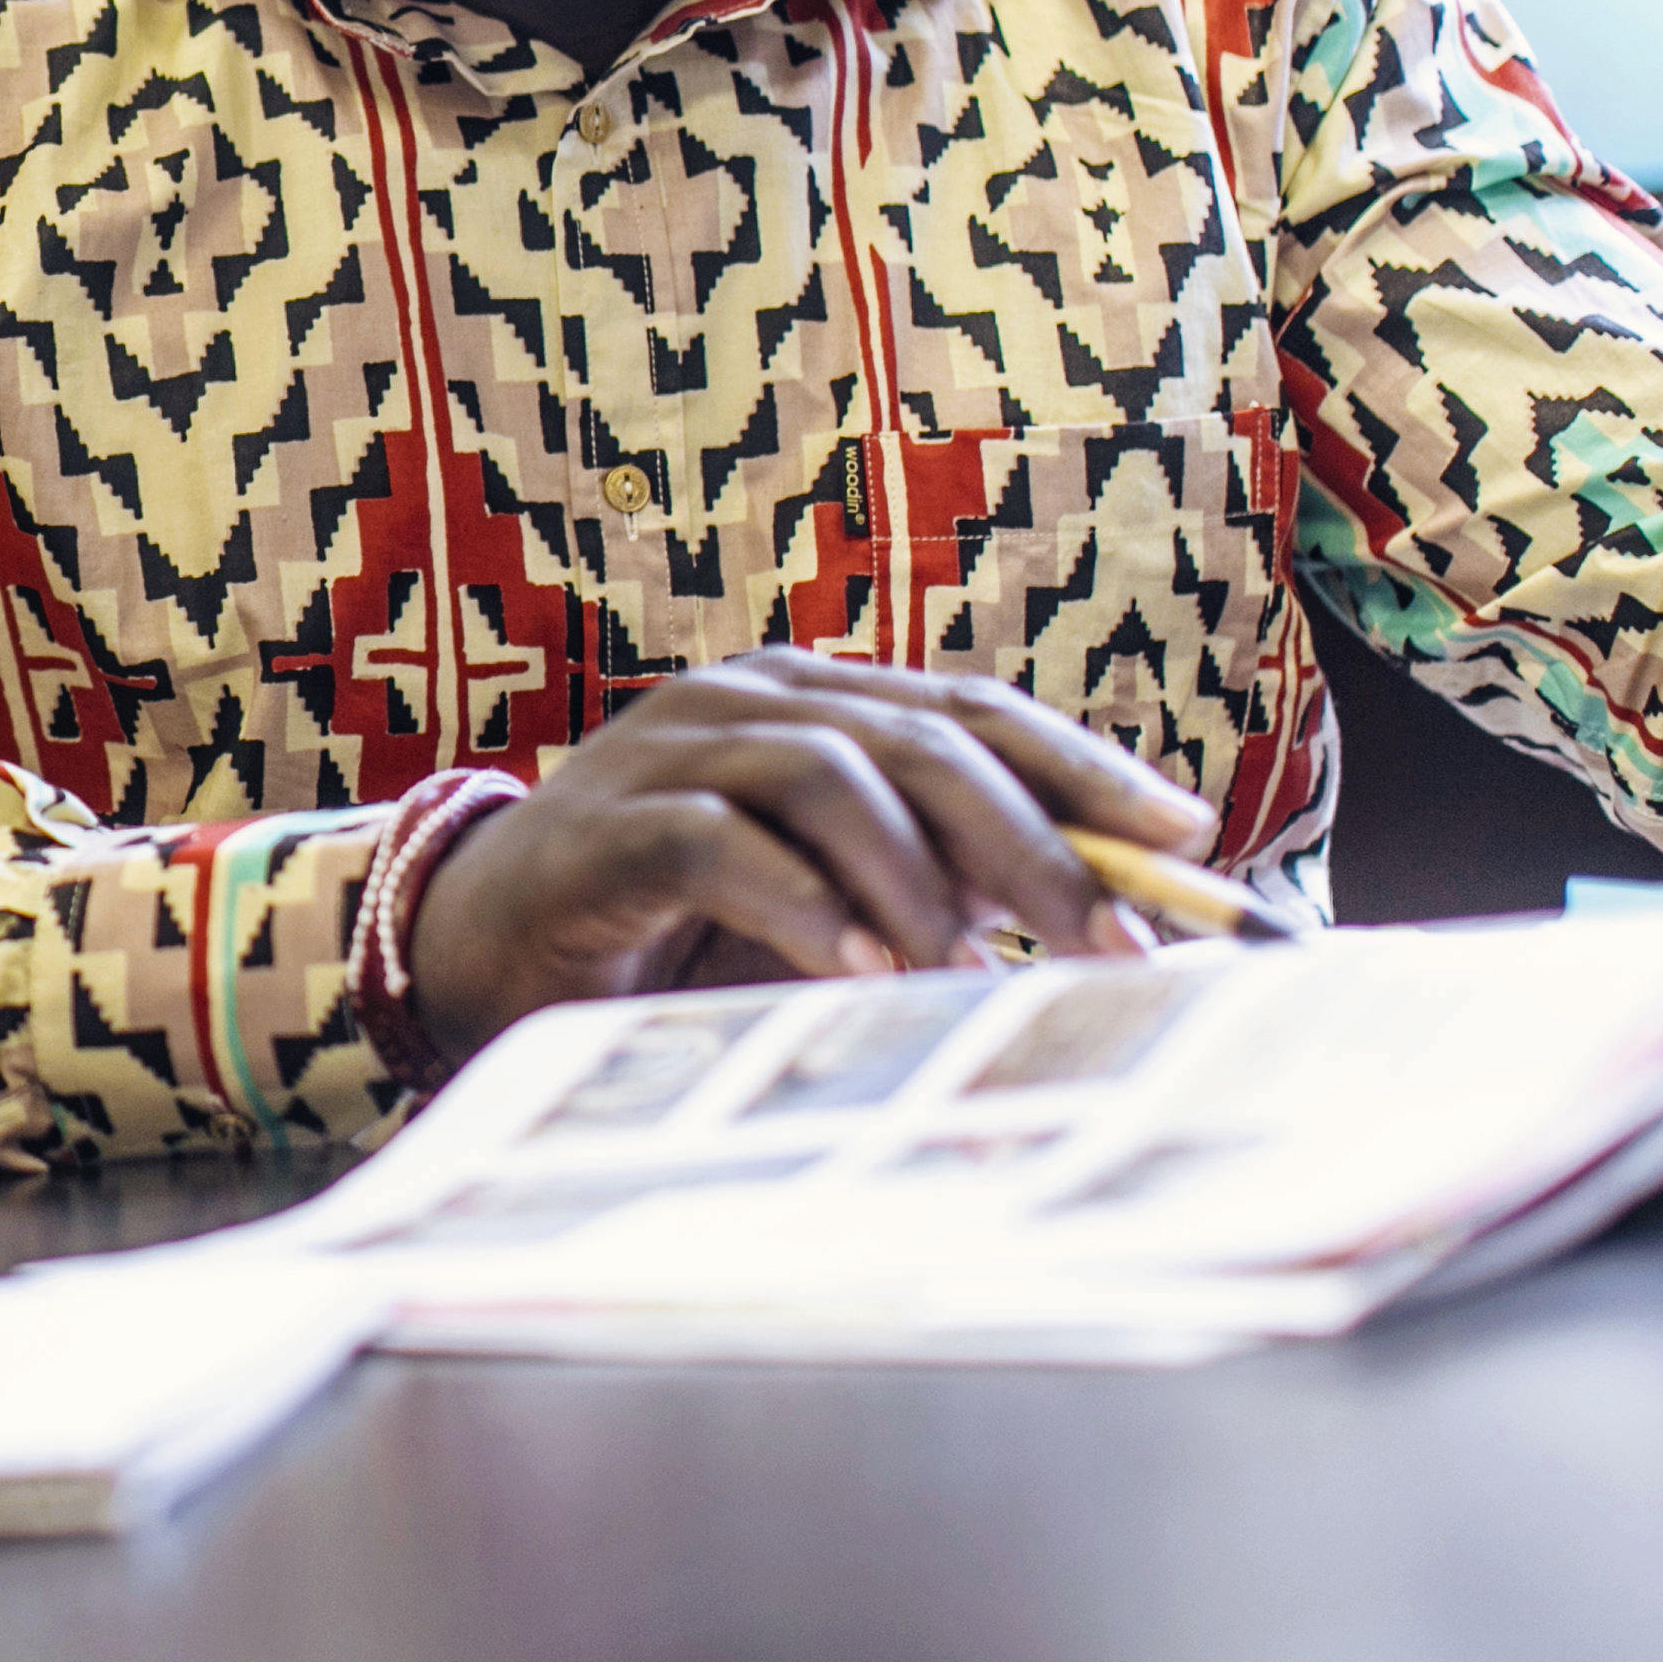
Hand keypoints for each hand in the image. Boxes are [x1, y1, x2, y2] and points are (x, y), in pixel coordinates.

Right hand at [405, 652, 1219, 1065]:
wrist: (479, 942)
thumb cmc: (674, 927)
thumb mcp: (826, 896)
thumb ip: (932, 886)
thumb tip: (1097, 918)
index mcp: (811, 699)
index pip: (970, 710)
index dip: (1080, 769)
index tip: (1183, 839)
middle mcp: (745, 701)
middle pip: (919, 739)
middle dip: (1031, 838)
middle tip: (1112, 934)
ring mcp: (667, 752)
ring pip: (826, 773)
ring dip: (915, 874)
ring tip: (966, 961)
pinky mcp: (604, 828)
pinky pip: (716, 841)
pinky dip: (797, 900)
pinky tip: (851, 962)